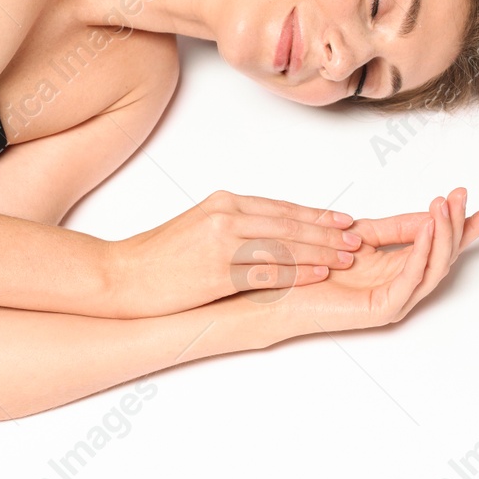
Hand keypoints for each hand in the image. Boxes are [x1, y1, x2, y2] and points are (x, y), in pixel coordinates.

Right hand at [107, 190, 363, 316]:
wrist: (122, 276)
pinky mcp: (217, 271)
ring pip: (285, 246)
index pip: (283, 208)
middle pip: (290, 223)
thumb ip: (237, 224)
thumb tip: (275, 231)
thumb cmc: (160, 256)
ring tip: (348, 257)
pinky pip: (268, 271)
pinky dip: (298, 272)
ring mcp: (222, 243)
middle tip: (357, 238)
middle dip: (328, 232)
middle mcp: (226, 216)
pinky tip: (319, 274)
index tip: (344, 220)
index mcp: (224, 202)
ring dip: (321, 252)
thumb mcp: (201, 225)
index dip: (318, 215)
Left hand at [263, 187, 478, 333]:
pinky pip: (411, 279)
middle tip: (462, 195)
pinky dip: (421, 253)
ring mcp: (396, 299)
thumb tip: (433, 211)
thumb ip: (398, 226)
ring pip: (434, 266)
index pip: (443, 243)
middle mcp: (404, 284)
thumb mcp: (362, 233)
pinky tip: (426, 230)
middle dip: (459, 223)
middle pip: (445, 253)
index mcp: (401, 266)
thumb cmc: (315, 263)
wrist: (281, 288)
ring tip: (444, 206)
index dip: (469, 225)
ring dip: (442, 234)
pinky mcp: (382, 309)